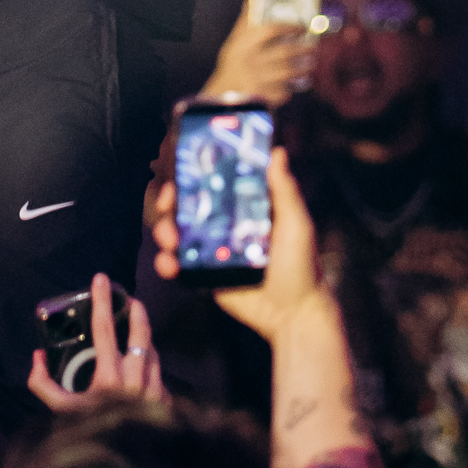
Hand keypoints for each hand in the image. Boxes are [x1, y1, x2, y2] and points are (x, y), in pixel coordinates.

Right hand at [28, 275, 165, 413]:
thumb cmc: (89, 436)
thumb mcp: (60, 412)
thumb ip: (42, 384)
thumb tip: (37, 356)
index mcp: (109, 378)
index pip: (106, 328)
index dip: (102, 300)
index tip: (101, 279)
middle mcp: (136, 381)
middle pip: (141, 332)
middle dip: (136, 310)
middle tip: (129, 298)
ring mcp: (156, 392)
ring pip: (154, 352)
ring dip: (144, 339)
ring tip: (135, 332)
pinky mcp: (167, 404)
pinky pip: (161, 375)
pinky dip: (152, 367)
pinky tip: (143, 369)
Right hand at [152, 148, 329, 337]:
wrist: (295, 316)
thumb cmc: (302, 266)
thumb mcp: (296, 224)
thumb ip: (285, 191)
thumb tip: (278, 151)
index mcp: (244, 207)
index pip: (212, 183)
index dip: (192, 175)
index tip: (179, 171)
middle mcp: (225, 225)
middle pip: (187, 207)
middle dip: (170, 203)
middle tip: (165, 205)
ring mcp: (212, 251)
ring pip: (178, 234)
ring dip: (164, 231)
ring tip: (169, 240)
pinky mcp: (205, 276)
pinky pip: (179, 265)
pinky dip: (167, 262)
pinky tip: (169, 265)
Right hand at [202, 0, 314, 109]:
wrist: (223, 98)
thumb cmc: (230, 68)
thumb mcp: (233, 42)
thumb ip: (244, 23)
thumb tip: (250, 2)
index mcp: (244, 45)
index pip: (271, 30)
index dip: (290, 27)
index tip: (302, 28)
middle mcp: (252, 61)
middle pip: (285, 51)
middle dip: (303, 48)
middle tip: (313, 46)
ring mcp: (260, 80)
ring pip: (289, 72)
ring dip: (303, 67)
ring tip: (310, 63)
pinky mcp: (266, 97)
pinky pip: (285, 91)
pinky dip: (292, 87)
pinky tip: (295, 83)